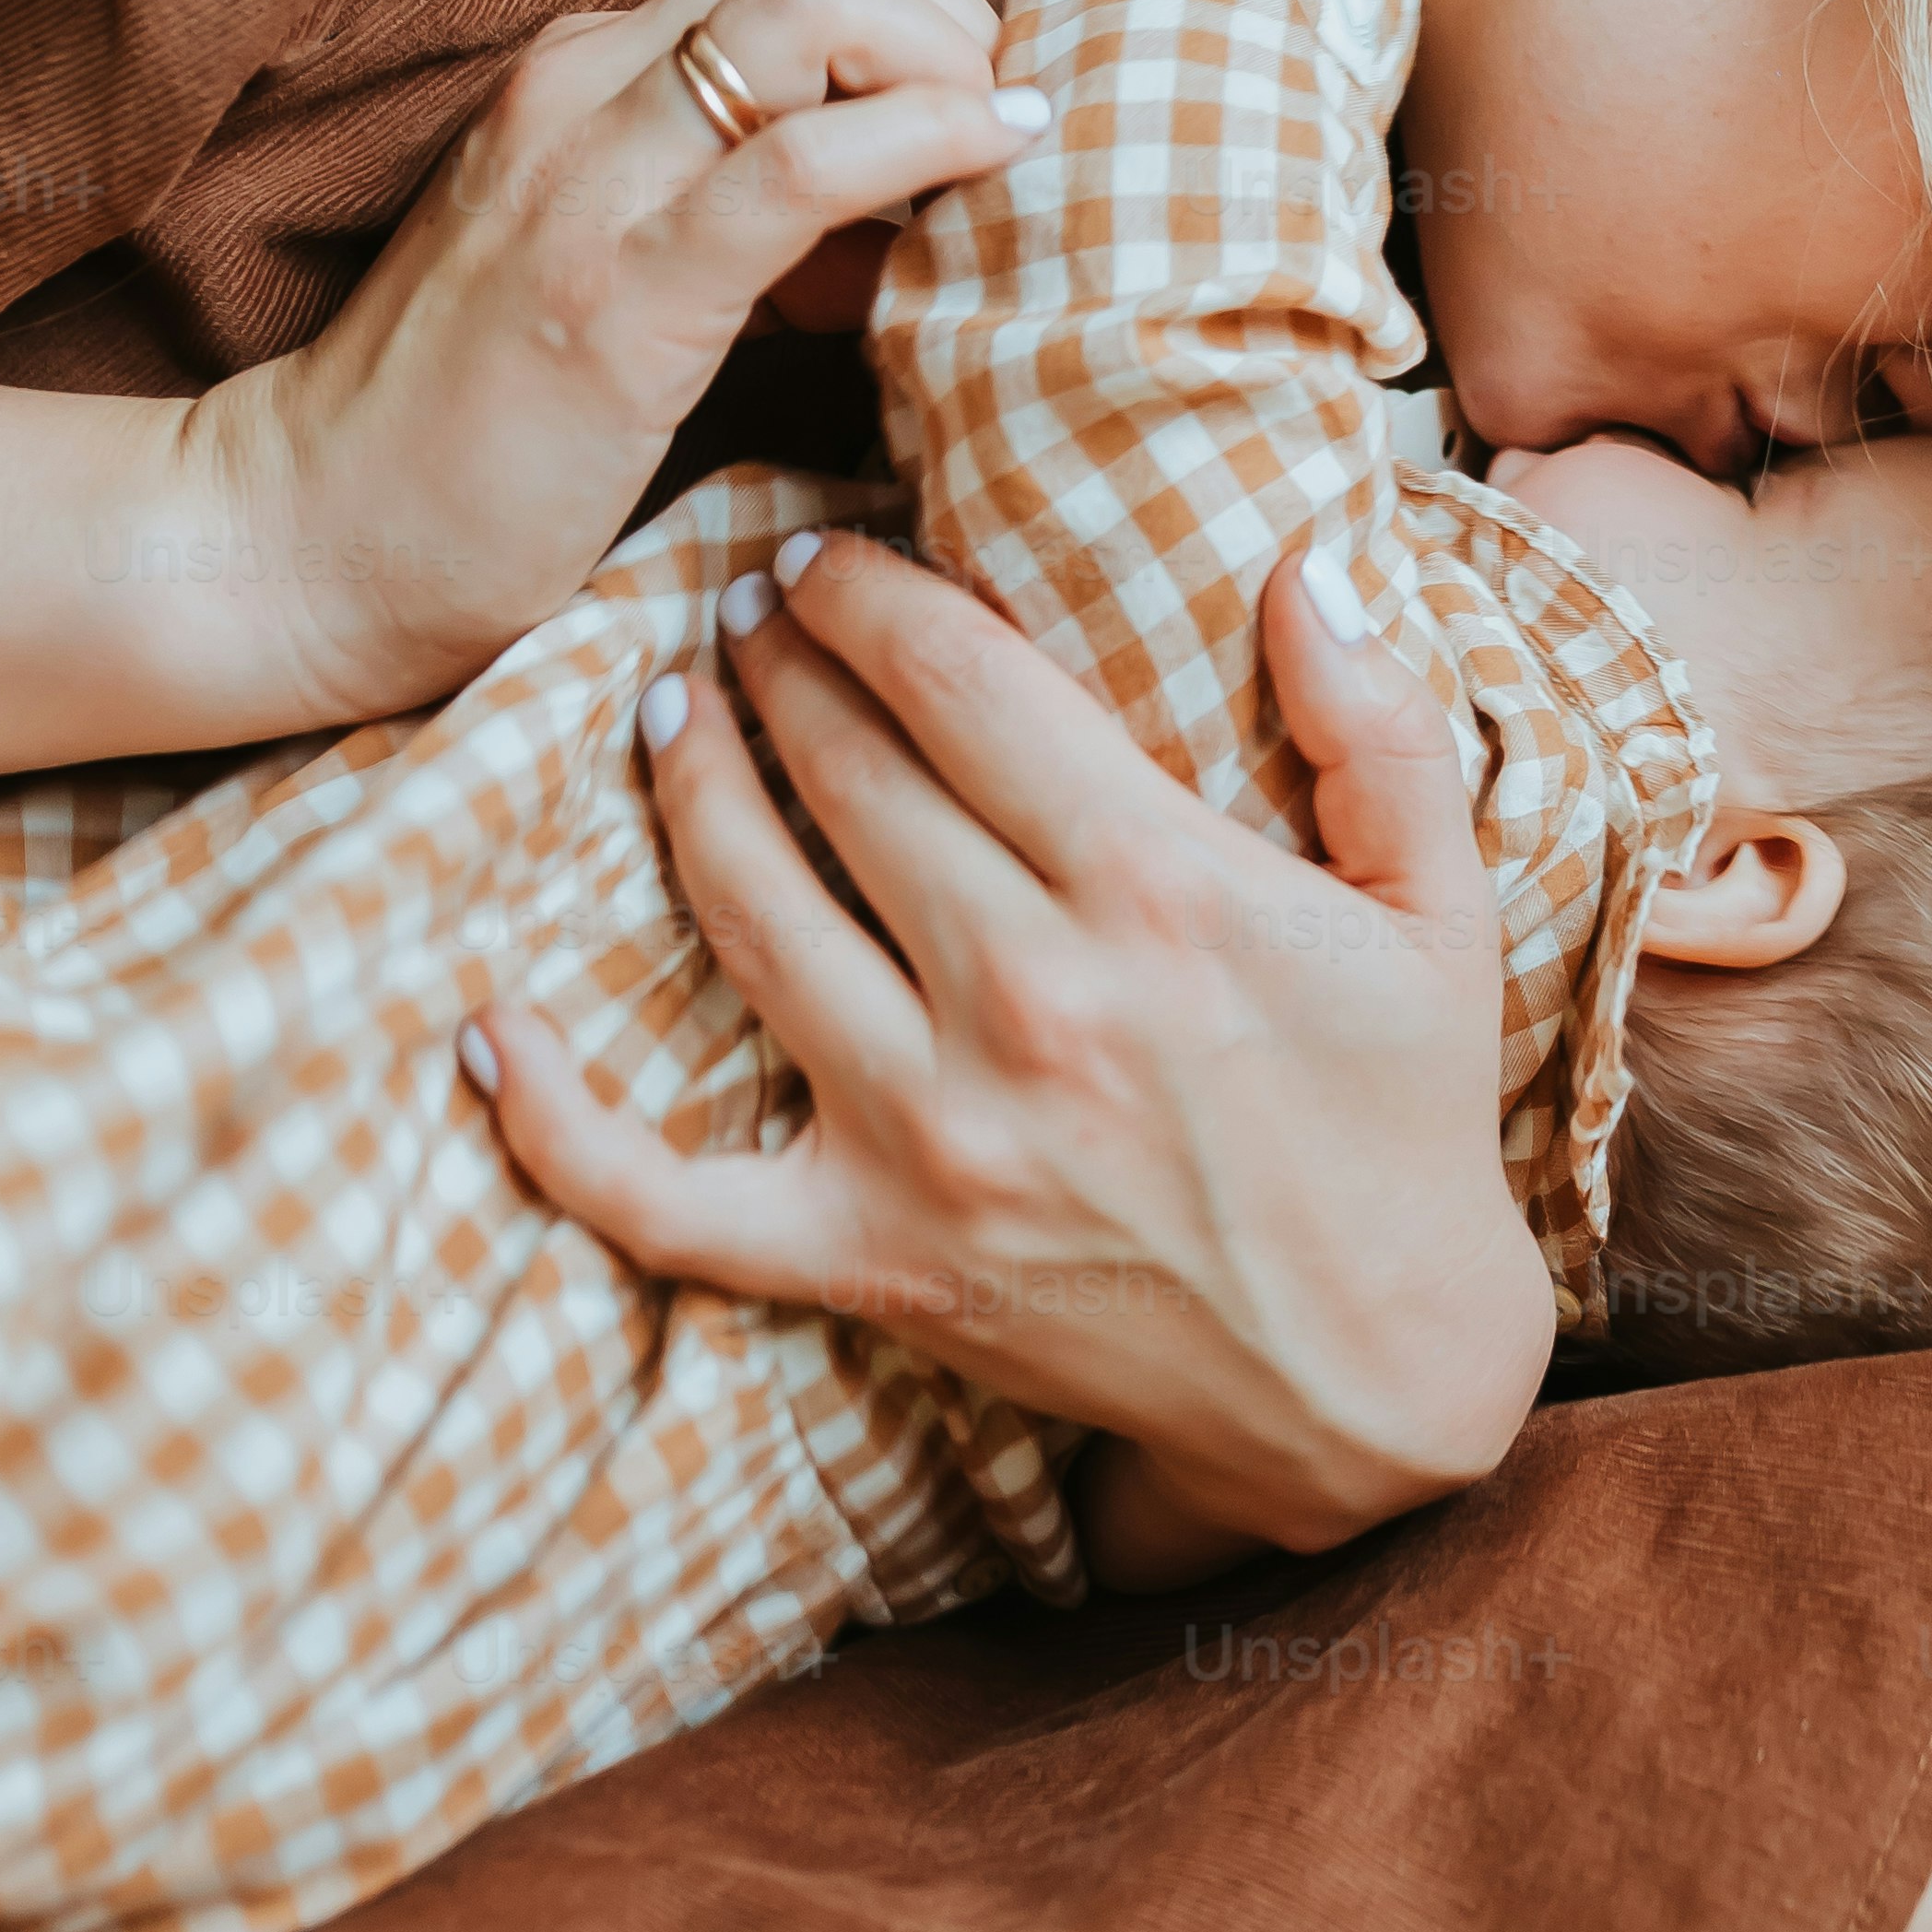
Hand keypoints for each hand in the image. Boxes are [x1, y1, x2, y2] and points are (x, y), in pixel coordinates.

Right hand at [198, 0, 1043, 724]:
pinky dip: (927, 142)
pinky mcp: (622, 287)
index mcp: (581, 77)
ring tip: (1006, 152)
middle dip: (955, 17)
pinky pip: (803, 164)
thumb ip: (751, 232)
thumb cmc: (475, 435)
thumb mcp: (629, 286)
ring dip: (951, 64)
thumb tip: (901, 223)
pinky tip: (992, 168)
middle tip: (1007, 127)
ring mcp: (593, 176)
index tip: (979, 105)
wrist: (310, 541)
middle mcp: (581, 88)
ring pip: (817, 8)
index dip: (921, 7)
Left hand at [464, 540, 1556, 1543]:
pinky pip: (663, 1195)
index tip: (824, 555)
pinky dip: (555, 1121)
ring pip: (747, 915)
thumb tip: (1308, 561)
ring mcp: (932, 1136)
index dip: (867, 596)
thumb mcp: (1442, 915)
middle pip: (842, 773)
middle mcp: (1029, 1000)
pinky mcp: (870, 1255)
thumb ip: (1382, 730)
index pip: (959, 684)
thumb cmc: (1402, 1126)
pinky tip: (489, 1024)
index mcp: (1161, 895)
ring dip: (687, 789)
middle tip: (742, 610)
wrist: (1370, 1376)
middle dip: (775, 664)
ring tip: (669, 712)